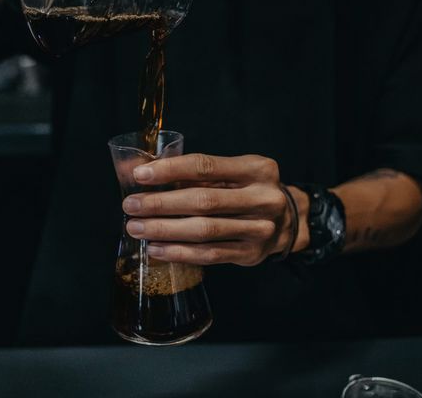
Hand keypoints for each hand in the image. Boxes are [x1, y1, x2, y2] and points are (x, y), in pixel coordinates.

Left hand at [123, 154, 305, 265]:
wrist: (291, 221)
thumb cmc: (248, 190)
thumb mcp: (233, 171)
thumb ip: (195, 171)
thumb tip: (142, 170)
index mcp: (256, 169)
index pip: (206, 166)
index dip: (171, 170)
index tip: (140, 175)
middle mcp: (262, 198)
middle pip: (203, 201)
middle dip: (161, 203)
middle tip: (130, 205)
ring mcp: (260, 229)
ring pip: (204, 231)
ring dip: (164, 230)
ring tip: (136, 228)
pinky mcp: (251, 254)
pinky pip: (209, 255)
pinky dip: (179, 252)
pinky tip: (156, 249)